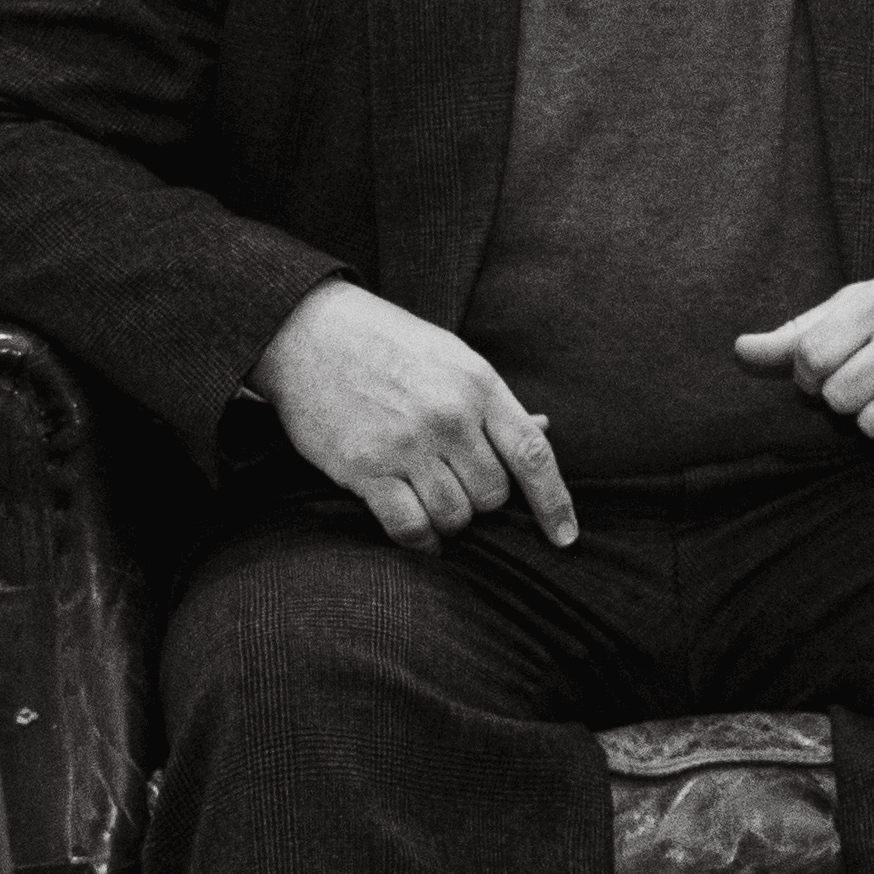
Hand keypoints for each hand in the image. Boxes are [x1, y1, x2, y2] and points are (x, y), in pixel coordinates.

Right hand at [251, 279, 574, 552]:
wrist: (307, 332)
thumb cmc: (387, 344)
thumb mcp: (452, 357)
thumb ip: (495, 402)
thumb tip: (546, 428)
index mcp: (479, 386)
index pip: (533, 455)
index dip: (554, 503)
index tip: (566, 537)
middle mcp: (449, 417)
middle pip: (493, 495)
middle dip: (482, 502)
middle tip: (457, 483)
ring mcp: (407, 444)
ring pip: (456, 517)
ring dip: (449, 520)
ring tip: (432, 498)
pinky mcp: (365, 468)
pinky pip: (410, 527)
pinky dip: (421, 540)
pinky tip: (421, 534)